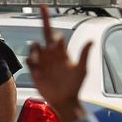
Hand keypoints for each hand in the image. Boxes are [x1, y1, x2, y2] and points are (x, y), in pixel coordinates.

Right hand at [25, 5, 89, 121]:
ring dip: (34, 48)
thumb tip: (91, 41)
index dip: (57, 30)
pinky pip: (29, 62)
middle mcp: (51, 55)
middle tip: (44, 20)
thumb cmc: (74, 86)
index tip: (56, 39)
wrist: (65, 101)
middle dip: (44, 23)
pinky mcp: (35, 71)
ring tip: (38, 56)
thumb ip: (84, 55)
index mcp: (61, 53)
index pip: (56, 35)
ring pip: (34, 47)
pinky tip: (38, 72)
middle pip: (45, 35)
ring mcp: (43, 63)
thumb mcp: (81, 70)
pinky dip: (31, 63)